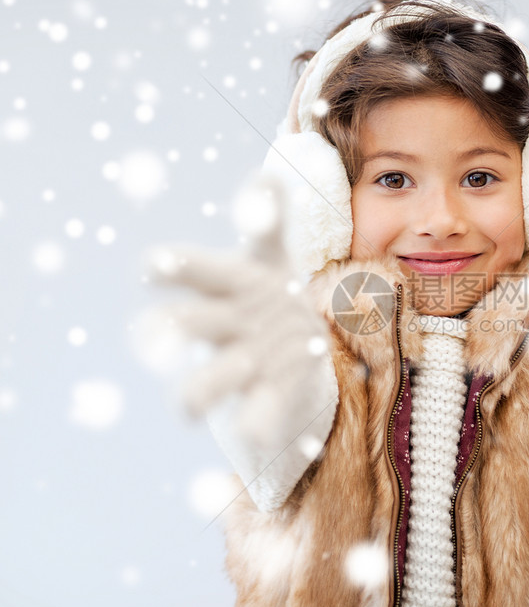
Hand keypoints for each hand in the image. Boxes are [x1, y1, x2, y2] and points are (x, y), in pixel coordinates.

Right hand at [146, 175, 334, 453]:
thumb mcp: (274, 258)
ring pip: (207, 384)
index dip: (172, 268)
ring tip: (191, 405)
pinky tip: (254, 433)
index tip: (153, 267)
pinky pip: (255, 418)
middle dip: (170, 330)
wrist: (297, 357)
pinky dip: (253, 427)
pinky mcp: (267, 400)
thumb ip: (268, 220)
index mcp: (228, 284)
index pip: (194, 270)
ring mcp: (243, 366)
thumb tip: (267, 173)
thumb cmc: (273, 298)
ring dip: (199, 391)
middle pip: (188, 326)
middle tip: (157, 336)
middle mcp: (226, 327)